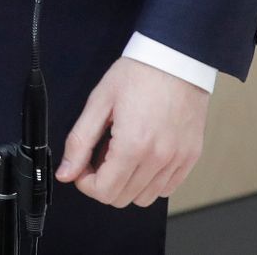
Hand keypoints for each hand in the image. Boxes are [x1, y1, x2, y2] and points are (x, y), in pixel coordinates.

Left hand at [56, 57, 209, 206]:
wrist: (175, 59)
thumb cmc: (139, 74)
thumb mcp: (99, 102)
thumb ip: (80, 141)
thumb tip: (66, 172)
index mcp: (133, 145)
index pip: (104, 191)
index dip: (85, 182)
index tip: (82, 167)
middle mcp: (158, 158)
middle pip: (122, 198)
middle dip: (103, 182)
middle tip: (100, 155)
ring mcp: (178, 160)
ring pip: (145, 198)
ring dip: (127, 183)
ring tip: (122, 152)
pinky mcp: (190, 158)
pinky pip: (167, 189)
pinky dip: (150, 181)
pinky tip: (142, 156)